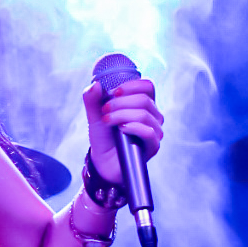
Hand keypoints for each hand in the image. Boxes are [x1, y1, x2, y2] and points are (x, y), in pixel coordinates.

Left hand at [82, 74, 163, 189]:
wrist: (103, 161)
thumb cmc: (104, 137)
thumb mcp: (95, 116)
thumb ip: (92, 100)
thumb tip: (95, 84)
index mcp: (143, 105)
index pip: (148, 87)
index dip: (132, 85)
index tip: (114, 92)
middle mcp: (152, 116)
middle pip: (144, 100)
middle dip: (120, 102)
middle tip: (105, 109)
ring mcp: (154, 131)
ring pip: (144, 114)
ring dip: (122, 114)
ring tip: (107, 120)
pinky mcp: (153, 146)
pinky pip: (149, 132)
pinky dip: (133, 127)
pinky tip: (121, 129)